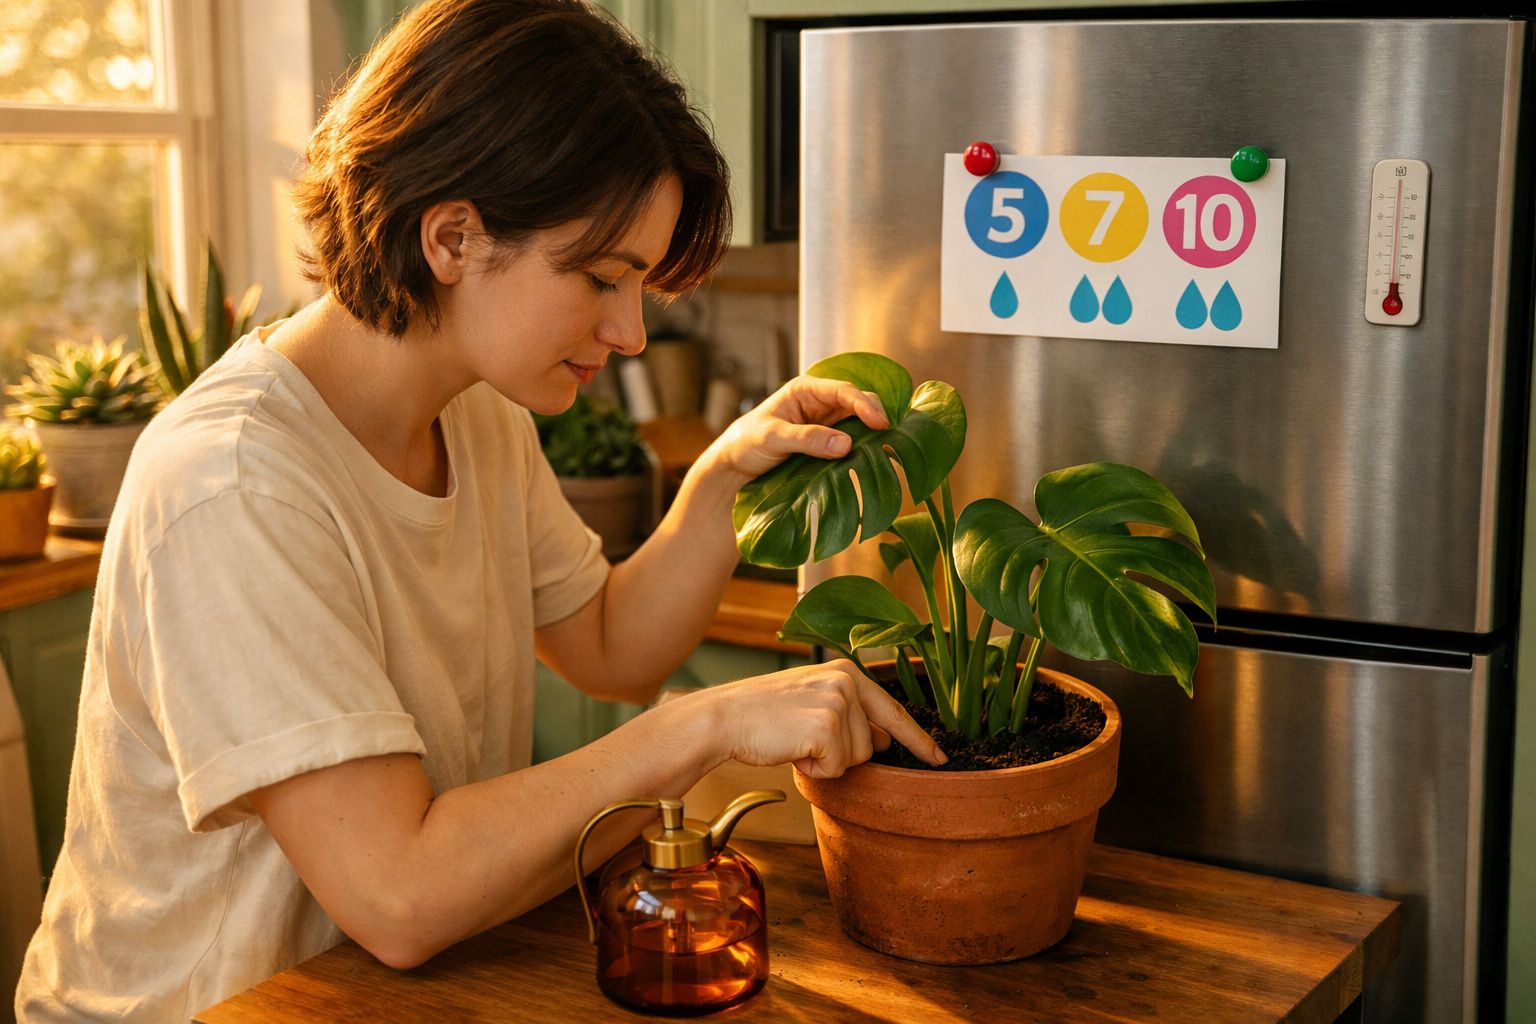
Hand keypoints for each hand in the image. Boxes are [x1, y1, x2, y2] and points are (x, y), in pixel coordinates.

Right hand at [700, 660, 946, 777]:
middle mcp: (847, 681)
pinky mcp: (827, 726)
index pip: (893, 710)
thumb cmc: (764, 716)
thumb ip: (850, 714)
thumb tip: (883, 740)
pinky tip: (791, 750)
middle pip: (871, 745)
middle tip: (801, 739)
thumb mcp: (813, 703)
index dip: (918, 740)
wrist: (726, 718)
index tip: (940, 758)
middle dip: (840, 754)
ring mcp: (838, 702)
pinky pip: (837, 769)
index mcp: (846, 672)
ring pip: (856, 760)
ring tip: (794, 741)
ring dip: (825, 762)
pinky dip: (813, 770)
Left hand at [701, 375, 889, 486]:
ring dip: (872, 432)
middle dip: (874, 415)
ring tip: (888, 446)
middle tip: (890, 436)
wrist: (735, 463)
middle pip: (857, 402)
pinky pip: (852, 439)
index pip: (843, 390)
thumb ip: (807, 439)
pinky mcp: (828, 440)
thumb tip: (845, 444)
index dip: (864, 404)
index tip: (881, 423)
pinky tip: (874, 455)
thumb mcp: (773, 438)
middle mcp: (820, 401)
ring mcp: (826, 421)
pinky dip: (864, 446)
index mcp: (805, 389)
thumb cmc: (747, 442)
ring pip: (859, 421)